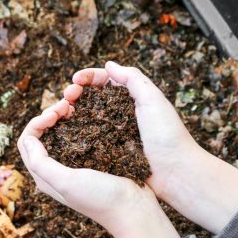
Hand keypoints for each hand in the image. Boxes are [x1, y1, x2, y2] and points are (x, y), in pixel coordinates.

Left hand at [17, 99, 181, 237]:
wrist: (134, 209)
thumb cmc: (101, 198)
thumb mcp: (67, 182)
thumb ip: (41, 163)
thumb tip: (28, 139)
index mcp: (44, 176)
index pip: (27, 142)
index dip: (36, 123)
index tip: (55, 114)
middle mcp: (55, 170)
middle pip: (41, 134)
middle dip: (49, 115)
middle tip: (66, 105)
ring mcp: (73, 164)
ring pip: (58, 132)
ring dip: (62, 116)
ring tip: (74, 105)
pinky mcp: (91, 159)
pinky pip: (77, 135)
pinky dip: (78, 121)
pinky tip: (87, 114)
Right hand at [65, 62, 237, 234]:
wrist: (175, 172)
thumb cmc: (167, 135)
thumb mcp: (153, 99)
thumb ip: (132, 79)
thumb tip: (109, 64)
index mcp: (131, 98)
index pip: (104, 80)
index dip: (88, 77)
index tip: (75, 80)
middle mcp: (119, 113)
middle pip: (91, 97)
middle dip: (76, 92)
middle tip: (66, 96)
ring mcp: (112, 132)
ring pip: (86, 116)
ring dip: (72, 110)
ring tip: (63, 111)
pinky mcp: (108, 150)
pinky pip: (88, 137)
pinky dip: (76, 131)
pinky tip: (67, 129)